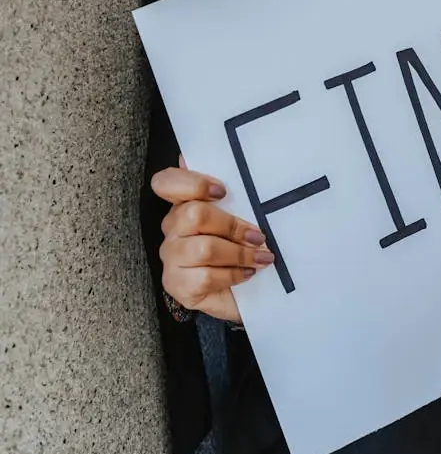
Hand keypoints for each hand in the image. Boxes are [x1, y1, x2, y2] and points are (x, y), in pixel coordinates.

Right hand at [150, 156, 274, 322]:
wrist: (243, 291)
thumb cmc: (239, 245)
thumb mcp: (240, 215)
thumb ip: (233, 193)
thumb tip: (226, 162)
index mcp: (182, 202)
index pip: (166, 182)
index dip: (192, 183)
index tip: (222, 191)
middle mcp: (171, 227)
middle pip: (194, 214)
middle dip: (232, 225)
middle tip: (258, 235)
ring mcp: (171, 257)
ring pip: (203, 248)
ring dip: (239, 253)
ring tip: (261, 257)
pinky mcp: (177, 285)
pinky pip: (205, 277)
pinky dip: (233, 274)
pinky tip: (248, 273)